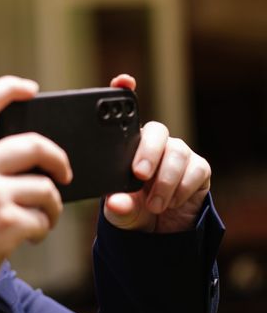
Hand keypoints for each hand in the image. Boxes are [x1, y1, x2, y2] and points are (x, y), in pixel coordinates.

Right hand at [0, 76, 70, 286]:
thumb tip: (27, 148)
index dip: (8, 88)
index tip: (30, 89)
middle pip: (33, 143)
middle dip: (58, 159)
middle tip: (64, 173)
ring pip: (46, 187)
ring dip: (52, 206)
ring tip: (40, 218)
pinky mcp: (5, 222)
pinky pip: (44, 218)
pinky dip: (43, 229)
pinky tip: (28, 236)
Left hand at [104, 74, 210, 232]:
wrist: (159, 230)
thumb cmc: (133, 210)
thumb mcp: (119, 211)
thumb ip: (117, 206)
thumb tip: (115, 203)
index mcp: (128, 145)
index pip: (128, 113)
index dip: (126, 92)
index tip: (123, 82)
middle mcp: (154, 143)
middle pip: (156, 131)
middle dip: (148, 151)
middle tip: (138, 175)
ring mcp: (177, 153)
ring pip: (176, 152)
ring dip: (164, 181)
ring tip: (154, 205)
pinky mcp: (198, 168)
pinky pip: (194, 170)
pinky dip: (181, 188)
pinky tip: (171, 202)